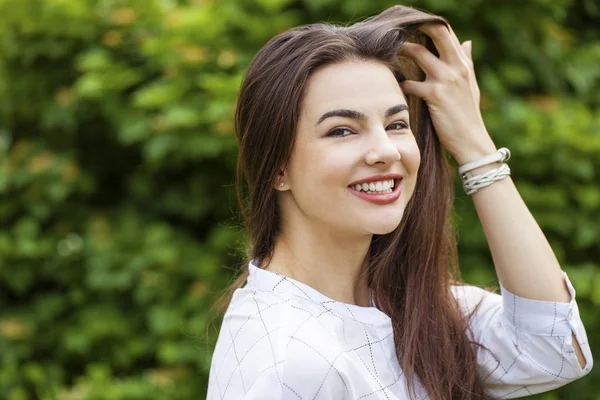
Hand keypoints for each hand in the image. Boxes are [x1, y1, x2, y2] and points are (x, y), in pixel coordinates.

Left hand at [399, 23, 496, 164]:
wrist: (471, 140)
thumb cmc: (468, 114)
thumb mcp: (470, 85)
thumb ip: (467, 62)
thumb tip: (466, 42)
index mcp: (463, 64)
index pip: (448, 34)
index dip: (430, 25)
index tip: (413, 26)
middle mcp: (456, 67)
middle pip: (437, 33)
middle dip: (417, 28)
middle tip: (399, 31)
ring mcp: (446, 80)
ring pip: (419, 53)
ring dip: (402, 50)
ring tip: (389, 52)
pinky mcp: (435, 95)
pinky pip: (411, 83)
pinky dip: (401, 82)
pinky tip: (395, 85)